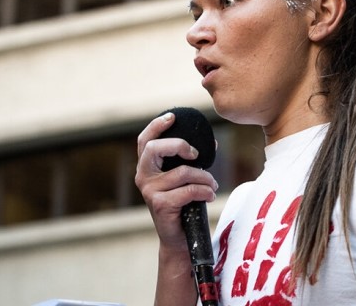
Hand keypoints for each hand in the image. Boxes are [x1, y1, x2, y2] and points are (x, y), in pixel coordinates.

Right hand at [135, 112, 219, 249]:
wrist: (180, 239)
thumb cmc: (184, 206)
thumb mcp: (185, 179)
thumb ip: (191, 161)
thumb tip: (211, 144)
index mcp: (147, 167)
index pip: (145, 140)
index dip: (156, 126)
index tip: (172, 117)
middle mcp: (143, 177)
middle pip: (154, 148)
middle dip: (179, 145)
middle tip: (196, 154)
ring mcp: (149, 191)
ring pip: (182, 172)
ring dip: (204, 177)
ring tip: (212, 185)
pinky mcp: (160, 204)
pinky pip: (189, 190)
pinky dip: (205, 191)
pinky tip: (210, 196)